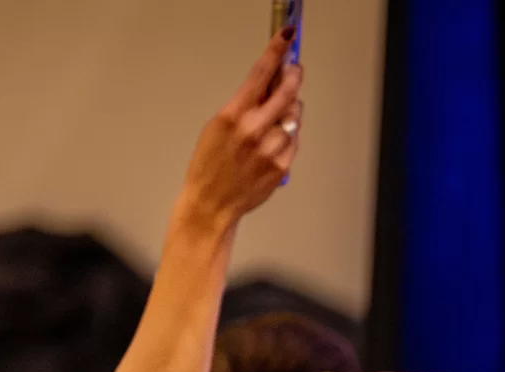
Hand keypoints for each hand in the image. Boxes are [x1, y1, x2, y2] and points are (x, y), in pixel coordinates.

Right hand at [179, 29, 303, 227]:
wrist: (211, 202)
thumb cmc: (209, 165)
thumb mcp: (217, 125)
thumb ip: (243, 104)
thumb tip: (266, 84)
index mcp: (233, 115)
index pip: (260, 73)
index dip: (276, 51)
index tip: (286, 36)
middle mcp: (254, 130)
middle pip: (287, 91)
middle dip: (293, 77)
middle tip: (294, 70)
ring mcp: (270, 148)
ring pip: (294, 117)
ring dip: (289, 112)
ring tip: (274, 121)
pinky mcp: (281, 165)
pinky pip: (294, 140)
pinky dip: (288, 137)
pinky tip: (273, 143)